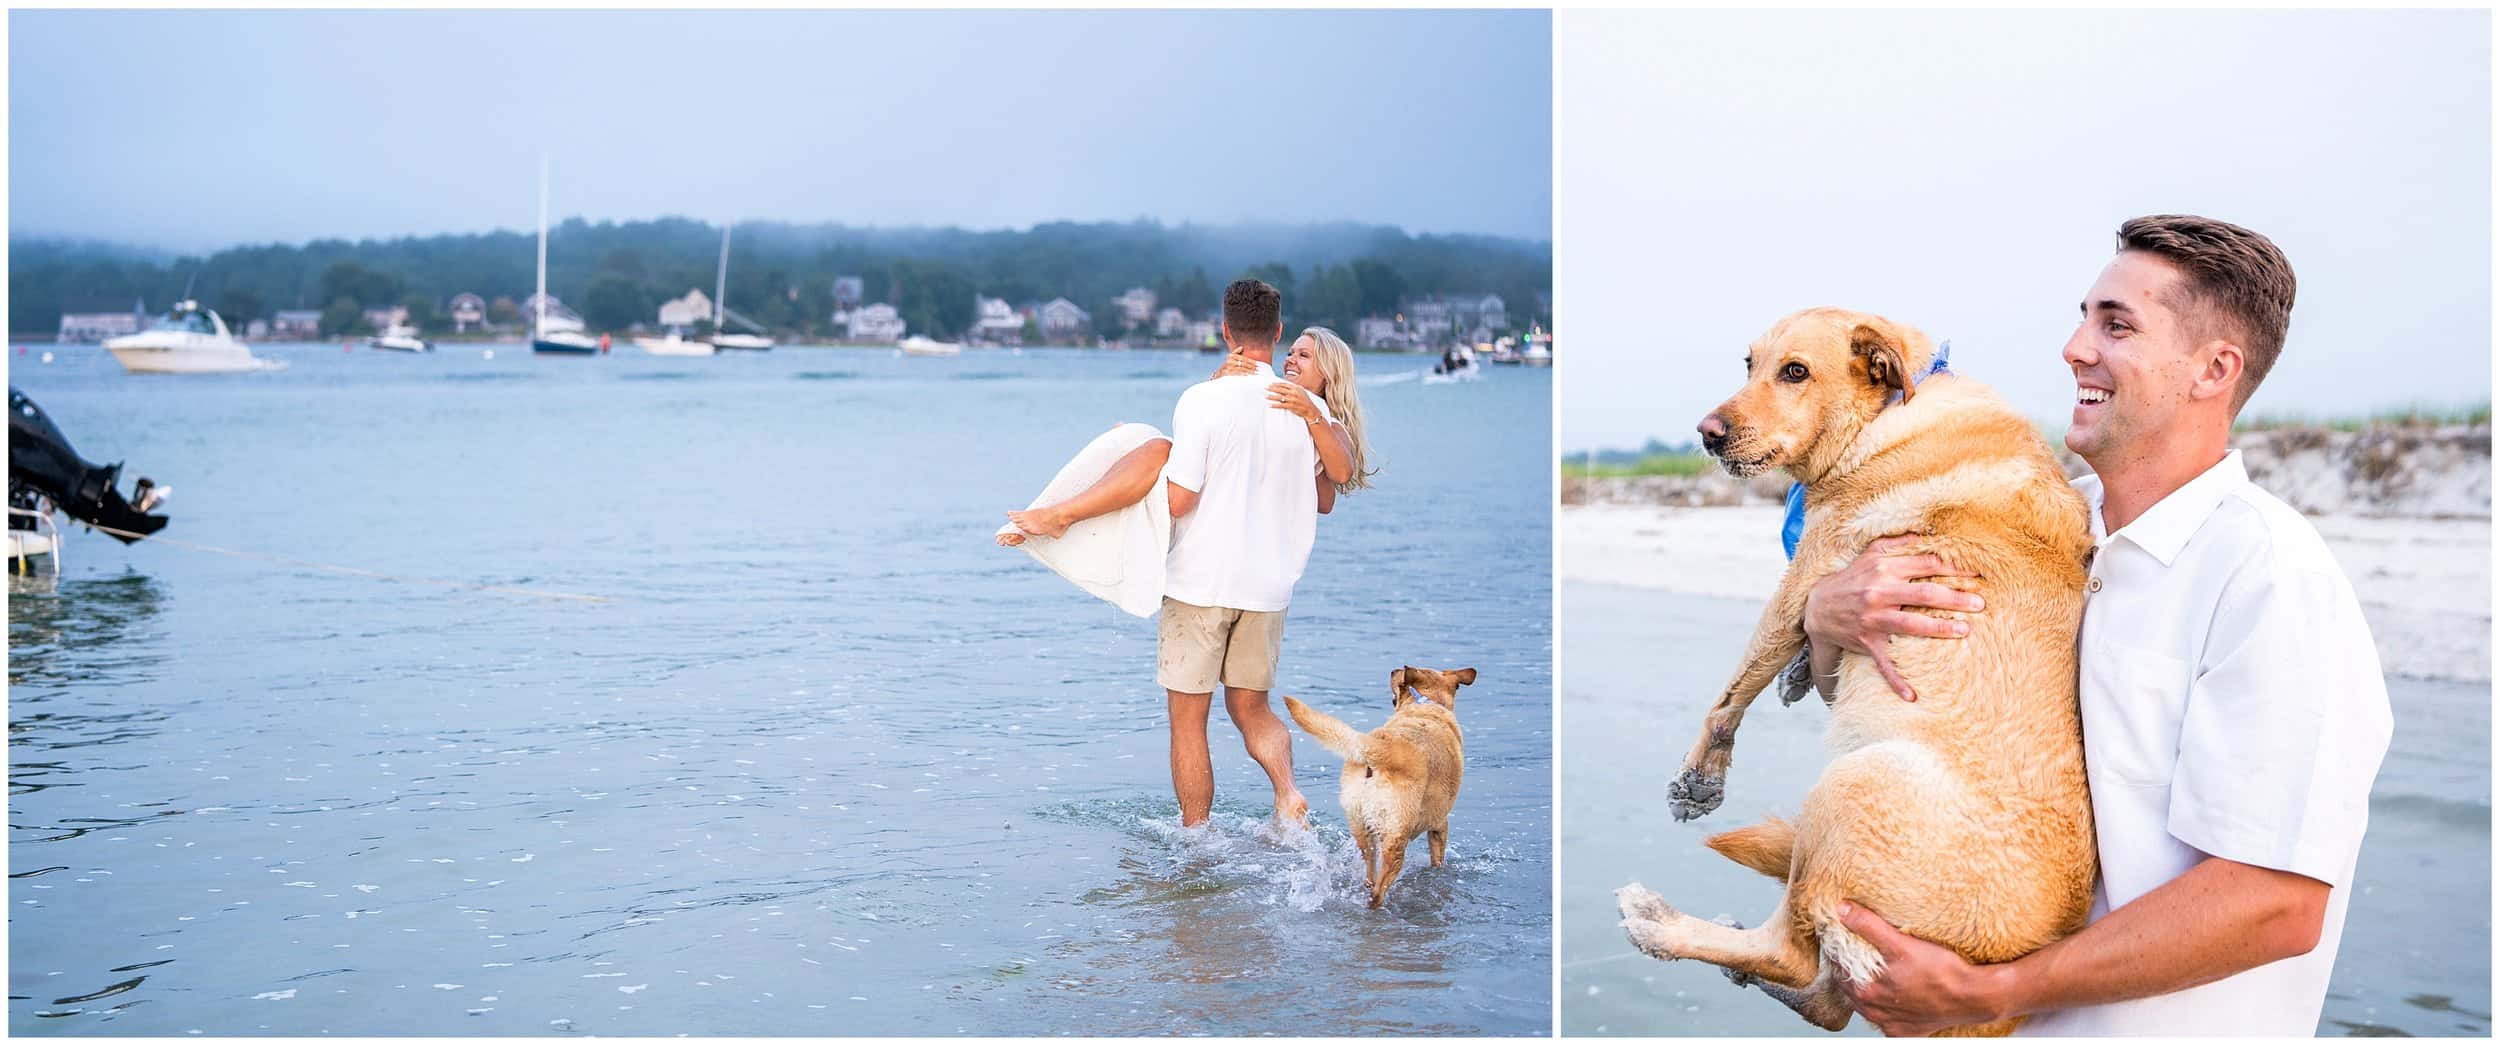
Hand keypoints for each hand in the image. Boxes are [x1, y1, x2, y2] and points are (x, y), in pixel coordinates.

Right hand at [1214, 354, 1259, 379]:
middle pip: (1244, 364)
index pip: (1244, 358)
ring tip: (1255, 373)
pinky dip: (1244, 375)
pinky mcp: (1227, 373)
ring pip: (1242, 369)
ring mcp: (1228, 367)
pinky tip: (1249, 376)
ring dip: (1249, 372)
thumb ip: (1237, 352)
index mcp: (1231, 355)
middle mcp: (1229, 361)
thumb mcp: (1231, 357)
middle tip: (1258, 370)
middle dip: (1252, 367)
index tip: (1258, 364)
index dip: (1251, 361)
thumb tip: (1242, 347)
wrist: (1219, 374)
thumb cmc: (1228, 365)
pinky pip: (1237, 374)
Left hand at [1267, 382, 1320, 421]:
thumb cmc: (1305, 401)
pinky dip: (1275, 405)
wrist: (1310, 410)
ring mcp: (1292, 399)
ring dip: (1271, 396)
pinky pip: (1281, 405)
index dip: (1276, 384)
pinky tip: (1270, 405)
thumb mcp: (1301, 391)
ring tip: (1265, 396)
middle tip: (1265, 388)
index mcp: (1296, 388)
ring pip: (1279, 397)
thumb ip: (1294, 388)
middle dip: (1271, 388)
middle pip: (1280, 389)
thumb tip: (1286, 385)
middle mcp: (1293, 393)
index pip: (1284, 384)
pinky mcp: (1291, 406)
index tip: (1270, 384)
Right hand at [1802, 536, 1981, 700]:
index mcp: (1883, 568)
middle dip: (1956, 598)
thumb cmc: (1851, 578)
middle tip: (1981, 603)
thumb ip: (1899, 543)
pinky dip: (1896, 680)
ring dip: (1940, 628)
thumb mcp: (1870, 553)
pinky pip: (1884, 663)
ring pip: (1912, 624)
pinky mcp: (1867, 642)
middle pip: (1925, 593)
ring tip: (1964, 630)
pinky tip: (1912, 695)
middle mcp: (1879, 593)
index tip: (1977, 575)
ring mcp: (1873, 619)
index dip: (1954, 568)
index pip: (1926, 565)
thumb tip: (1929, 533)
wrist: (1817, 607)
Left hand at [1835, 902, 2014, 1035]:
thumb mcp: (1902, 944)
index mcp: (1865, 992)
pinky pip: (1885, 1019)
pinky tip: (1891, 994)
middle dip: (1849, 969)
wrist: (1973, 997)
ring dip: (1864, 988)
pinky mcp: (1904, 1032)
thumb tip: (1842, 910)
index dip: (1838, 950)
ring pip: (1864, 1004)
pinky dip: (1884, 1007)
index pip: (1837, 967)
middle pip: (1849, 986)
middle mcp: (1874, 1012)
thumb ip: (1868, 926)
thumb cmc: (1940, 972)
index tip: (1841, 939)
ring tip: (1872, 970)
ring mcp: (1889, 1024)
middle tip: (1855, 952)